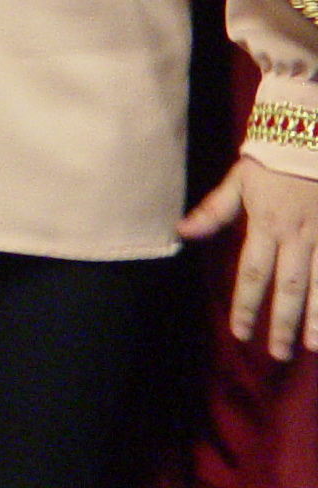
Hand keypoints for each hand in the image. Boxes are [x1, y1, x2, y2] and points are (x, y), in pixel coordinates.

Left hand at [180, 157, 317, 359]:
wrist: (311, 132)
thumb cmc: (272, 158)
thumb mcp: (238, 180)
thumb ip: (214, 210)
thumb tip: (182, 232)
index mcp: (267, 224)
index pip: (252, 273)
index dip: (247, 305)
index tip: (242, 333)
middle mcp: (298, 235)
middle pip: (290, 286)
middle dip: (284, 323)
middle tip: (279, 354)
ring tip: (315, 348)